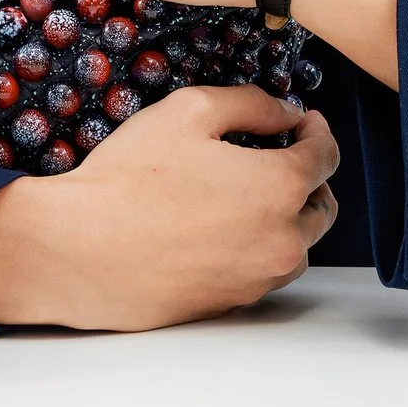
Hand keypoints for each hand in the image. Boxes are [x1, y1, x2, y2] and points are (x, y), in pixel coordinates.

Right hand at [0, 85, 340, 331]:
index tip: (304, 122)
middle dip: (308, 176)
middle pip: (322, 205)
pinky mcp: (232, 303)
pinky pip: (264, 269)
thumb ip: (251, 103)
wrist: (80, 251)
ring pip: (297, 243)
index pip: (327, 156)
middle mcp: (282, 239)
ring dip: (287, 215)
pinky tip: (222, 226)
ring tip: (247, 193)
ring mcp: (259, 278)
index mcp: (280, 186)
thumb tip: (288, 113)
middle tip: (278, 155)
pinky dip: (259, 245)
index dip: (318, 132)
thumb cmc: (129, 178)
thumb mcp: (189, 111)